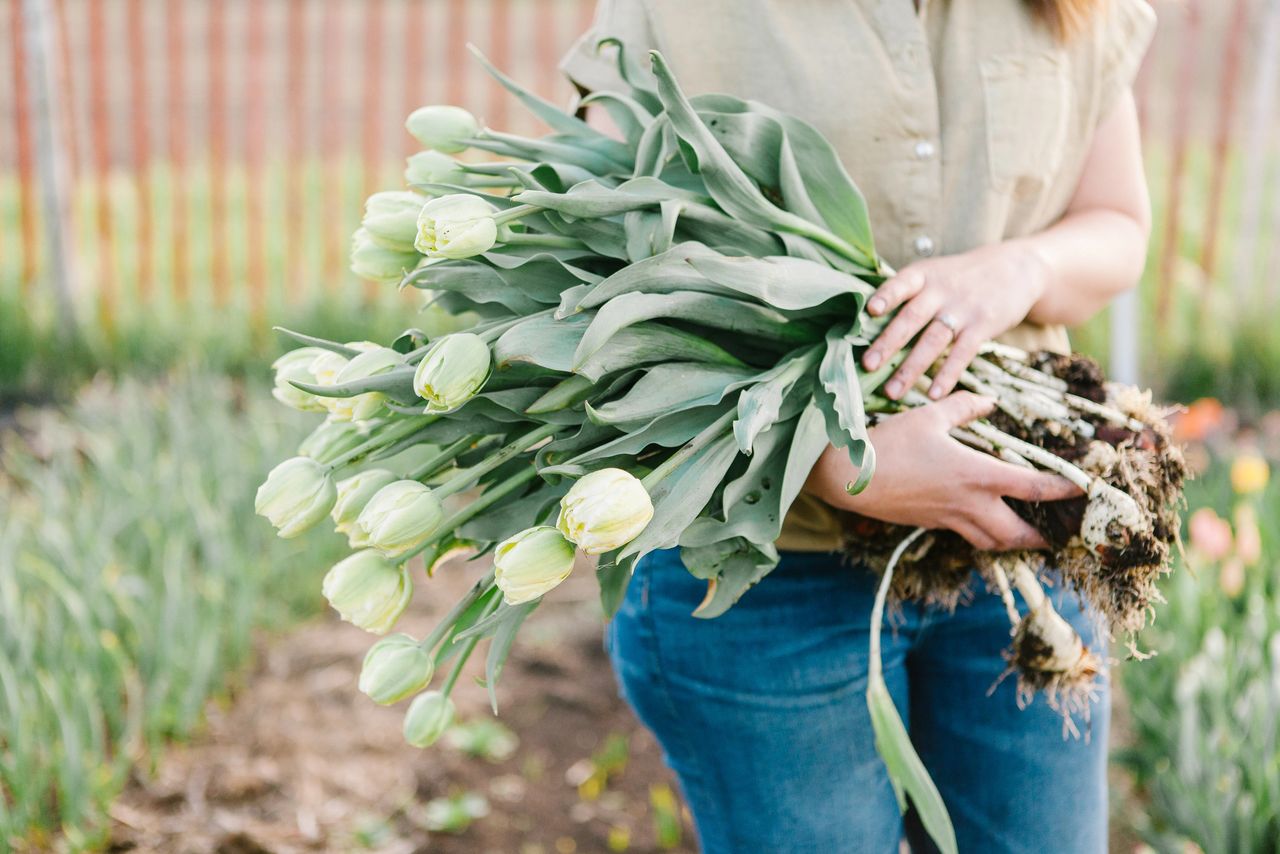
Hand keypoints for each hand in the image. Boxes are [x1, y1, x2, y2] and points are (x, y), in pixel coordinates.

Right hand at [804, 392, 1080, 550]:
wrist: (848, 477)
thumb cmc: (890, 443)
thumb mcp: (929, 416)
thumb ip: (964, 407)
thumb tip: (989, 402)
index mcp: (976, 475)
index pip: (1033, 488)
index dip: (1062, 490)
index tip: (1082, 490)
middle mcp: (968, 504)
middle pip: (1017, 534)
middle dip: (1041, 538)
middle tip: (1058, 535)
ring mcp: (948, 518)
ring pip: (991, 541)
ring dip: (1013, 541)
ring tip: (1026, 535)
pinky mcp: (929, 524)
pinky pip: (965, 534)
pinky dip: (982, 534)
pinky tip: (982, 522)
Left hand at [861, 241, 1048, 400]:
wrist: (1015, 268)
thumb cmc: (960, 277)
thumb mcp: (934, 272)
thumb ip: (905, 292)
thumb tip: (861, 320)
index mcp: (923, 275)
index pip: (902, 283)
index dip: (886, 296)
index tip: (869, 311)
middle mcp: (941, 290)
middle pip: (912, 318)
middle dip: (888, 343)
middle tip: (867, 366)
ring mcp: (963, 308)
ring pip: (933, 341)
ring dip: (911, 368)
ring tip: (892, 391)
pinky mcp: (983, 325)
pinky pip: (962, 353)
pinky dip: (947, 374)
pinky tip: (933, 394)